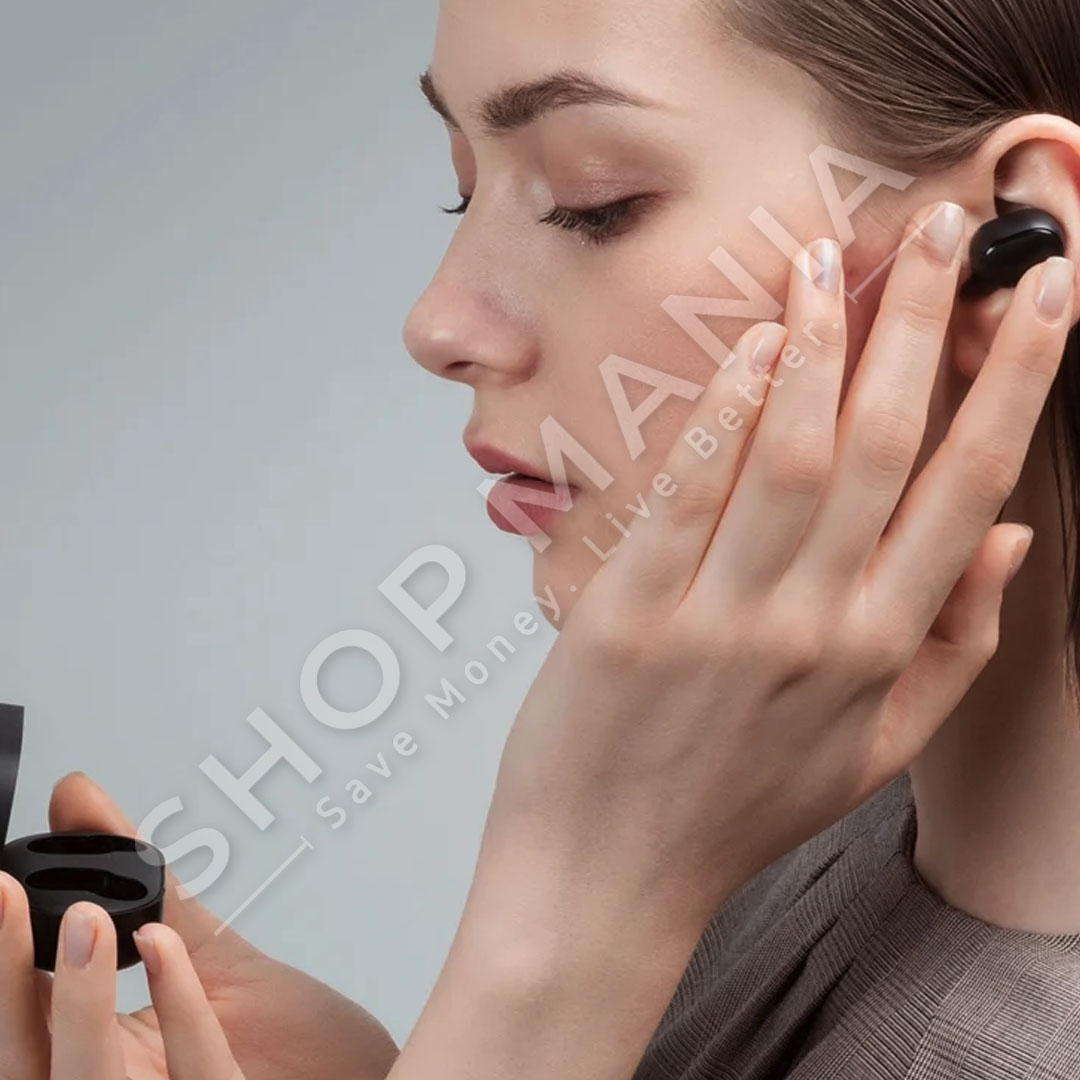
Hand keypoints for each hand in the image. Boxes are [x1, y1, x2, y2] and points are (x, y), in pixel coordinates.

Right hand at [6, 772, 399, 1079]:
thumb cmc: (280, 1033)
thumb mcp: (204, 948)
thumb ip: (142, 881)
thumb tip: (77, 798)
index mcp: (100, 1058)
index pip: (24, 1018)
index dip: (3, 958)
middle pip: (29, 1057)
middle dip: (8, 975)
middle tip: (7, 894)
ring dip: (78, 1000)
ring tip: (84, 919)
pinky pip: (195, 1072)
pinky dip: (176, 1002)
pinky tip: (166, 946)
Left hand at [478, 201, 1074, 940]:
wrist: (610, 874)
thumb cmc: (738, 806)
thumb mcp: (873, 750)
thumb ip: (952, 648)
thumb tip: (1004, 539)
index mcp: (883, 651)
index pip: (968, 486)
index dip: (1014, 378)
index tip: (1042, 291)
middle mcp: (814, 626)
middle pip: (883, 446)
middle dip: (920, 324)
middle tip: (936, 224)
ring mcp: (720, 620)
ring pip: (789, 454)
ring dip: (818, 344)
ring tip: (830, 260)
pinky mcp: (628, 617)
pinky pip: (687, 493)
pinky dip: (721, 413)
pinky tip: (745, 347)